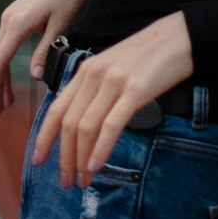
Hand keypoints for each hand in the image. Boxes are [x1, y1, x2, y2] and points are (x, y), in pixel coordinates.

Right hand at [0, 0, 93, 116]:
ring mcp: (12, 16)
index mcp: (18, 23)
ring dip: (2, 76)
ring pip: (1, 52)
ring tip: (5, 102)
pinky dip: (8, 62)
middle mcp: (9, 19)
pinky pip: (8, 43)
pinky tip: (13, 77)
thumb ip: (46, 50)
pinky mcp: (18, 15)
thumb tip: (34, 78)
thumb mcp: (61, 24)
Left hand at [31, 11, 193, 188]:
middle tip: (66, 182)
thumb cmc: (149, 54)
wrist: (180, 36)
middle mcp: (95, 75)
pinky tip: (97, 165)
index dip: (44, 138)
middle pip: (69, 123)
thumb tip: (84, 123)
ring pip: (86, 127)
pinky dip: (101, 148)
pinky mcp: (136, 89)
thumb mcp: (114, 67)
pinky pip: (112, 124)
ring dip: (81, 159)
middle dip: (64, 157)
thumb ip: (96, 89)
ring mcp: (115, 82)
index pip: (56, 109)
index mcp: (87, 70)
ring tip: (83, 180)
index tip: (37, 161)